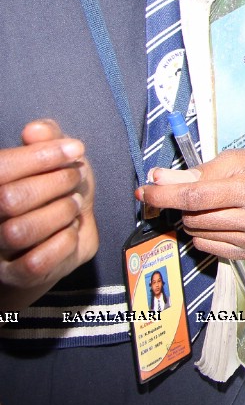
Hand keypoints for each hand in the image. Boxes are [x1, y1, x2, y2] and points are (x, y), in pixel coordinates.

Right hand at [0, 120, 97, 306]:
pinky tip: (70, 231)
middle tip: (76, 178)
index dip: (40, 155)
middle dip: (55, 183)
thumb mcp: (55, 160)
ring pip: (20, 231)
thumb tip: (36, 130)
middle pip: (9, 199)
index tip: (74, 149)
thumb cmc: (55, 193)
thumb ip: (46, 139)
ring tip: (72, 205)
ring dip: (59, 213)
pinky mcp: (17, 274)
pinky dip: (64, 242)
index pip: (1, 167)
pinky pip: (37, 261)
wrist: (62, 238)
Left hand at [139, 147, 244, 259]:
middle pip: (193, 217)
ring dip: (193, 218)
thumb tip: (159, 179)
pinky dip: (203, 232)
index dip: (165, 194)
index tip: (144, 190)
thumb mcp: (236, 158)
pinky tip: (219, 218)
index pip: (196, 196)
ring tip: (213, 204)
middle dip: (182, 203)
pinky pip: (206, 246)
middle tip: (192, 190)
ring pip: (197, 232)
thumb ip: (197, 171)